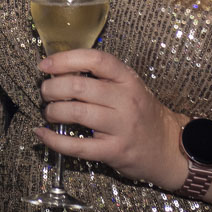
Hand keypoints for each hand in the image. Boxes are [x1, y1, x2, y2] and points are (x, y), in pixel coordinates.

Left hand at [34, 50, 188, 190]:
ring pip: (76, 112)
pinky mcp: (114, 151)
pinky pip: (77, 146)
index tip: (46, 64)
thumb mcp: (129, 88)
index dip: (66, 59)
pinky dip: (54, 140)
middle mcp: (126, 100)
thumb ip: (101, 78)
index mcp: (128, 80)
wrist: (169, 148)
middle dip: (52, 87)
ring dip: (53, 111)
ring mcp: (121, 127)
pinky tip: (42, 134)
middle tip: (45, 92)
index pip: (96, 59)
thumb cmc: (142, 114)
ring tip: (49, 112)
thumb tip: (59, 69)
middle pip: (79, 86)